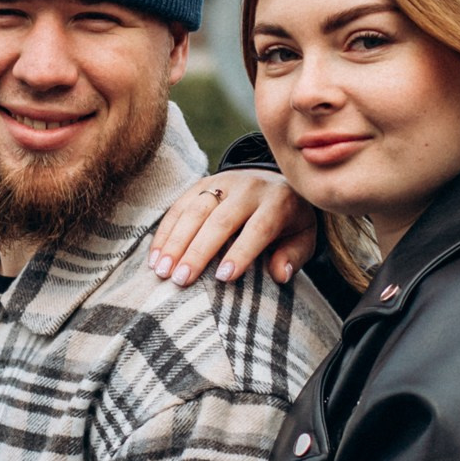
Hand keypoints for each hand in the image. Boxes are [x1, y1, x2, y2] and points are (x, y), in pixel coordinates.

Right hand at [151, 169, 318, 286]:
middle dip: (198, 250)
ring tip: (162, 271)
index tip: (223, 277)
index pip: (258, 227)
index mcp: (278, 201)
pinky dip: (165, 232)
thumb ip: (294, 255)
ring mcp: (222, 181)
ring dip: (175, 242)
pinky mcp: (201, 183)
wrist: (274, 180)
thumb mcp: (304, 235)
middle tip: (181, 279)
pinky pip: (178, 206)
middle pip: (220, 219)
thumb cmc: (288, 220)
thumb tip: (279, 275)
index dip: (241, 252)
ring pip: (195, 211)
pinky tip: (155, 256)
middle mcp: (249, 188)